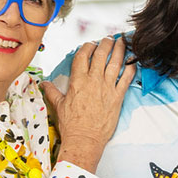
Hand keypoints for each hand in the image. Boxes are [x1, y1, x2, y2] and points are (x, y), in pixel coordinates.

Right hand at [45, 36, 133, 173]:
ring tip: (122, 41)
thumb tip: (43, 84)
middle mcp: (93, 81)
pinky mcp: (118, 97)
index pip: (82, 56)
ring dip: (119, 50)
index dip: (87, 46)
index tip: (90, 43)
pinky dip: (131, 68)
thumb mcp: (59, 106)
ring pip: (115, 63)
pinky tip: (133, 60)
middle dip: (105, 43)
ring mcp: (107, 88)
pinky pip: (126, 79)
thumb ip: (52, 92)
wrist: (85, 139)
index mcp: (78, 81)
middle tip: (108, 38)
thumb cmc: (71, 124)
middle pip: (100, 55)